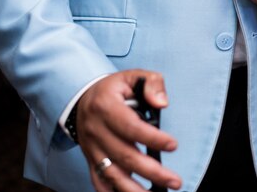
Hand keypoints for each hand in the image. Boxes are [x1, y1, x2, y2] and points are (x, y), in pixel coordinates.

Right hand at [75, 70, 181, 191]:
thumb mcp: (133, 76)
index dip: (153, 138)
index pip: (131, 127)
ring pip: (112, 174)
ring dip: (134, 189)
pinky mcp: (91, 159)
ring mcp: (91, 148)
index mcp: (106, 107)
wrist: (82, 98)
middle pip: (124, 156)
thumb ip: (152, 84)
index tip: (173, 144)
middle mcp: (96, 130)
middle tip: (175, 180)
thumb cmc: (113, 88)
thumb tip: (162, 103)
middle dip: (152, 171)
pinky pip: (99, 181)